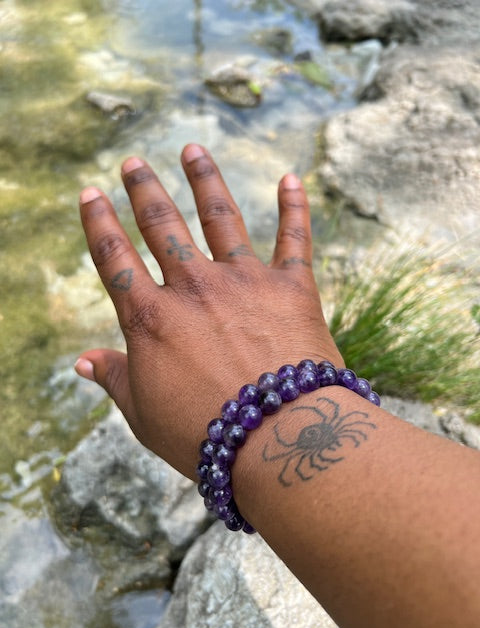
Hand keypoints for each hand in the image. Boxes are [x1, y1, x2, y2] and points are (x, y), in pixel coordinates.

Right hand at [75, 144, 342, 480]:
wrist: (277, 441)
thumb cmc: (204, 435)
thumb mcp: (144, 414)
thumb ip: (115, 379)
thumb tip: (82, 361)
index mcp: (152, 319)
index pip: (115, 259)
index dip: (99, 223)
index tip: (89, 194)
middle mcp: (194, 288)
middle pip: (162, 226)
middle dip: (144, 190)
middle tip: (132, 162)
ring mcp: (245, 282)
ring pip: (220, 216)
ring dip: (204, 179)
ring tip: (193, 149)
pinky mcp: (292, 288)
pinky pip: (295, 238)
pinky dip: (295, 206)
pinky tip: (292, 178)